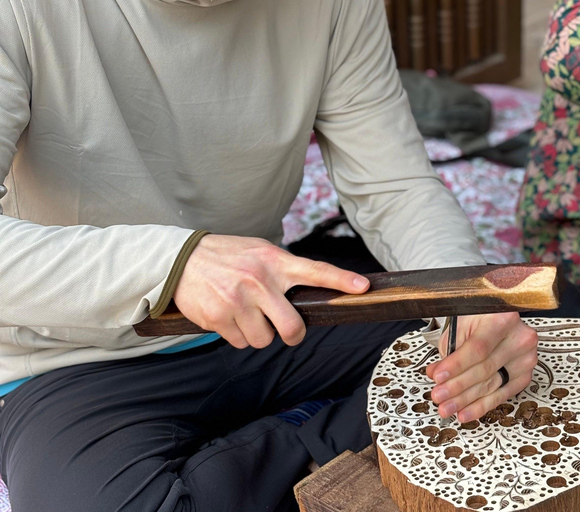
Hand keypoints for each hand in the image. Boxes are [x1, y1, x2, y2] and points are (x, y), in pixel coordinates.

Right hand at [173, 234, 368, 348]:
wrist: (179, 260)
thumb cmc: (227, 257)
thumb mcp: (258, 252)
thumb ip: (283, 269)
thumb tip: (310, 292)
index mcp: (274, 261)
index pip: (315, 270)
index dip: (341, 280)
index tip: (362, 287)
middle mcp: (258, 281)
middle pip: (291, 327)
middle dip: (291, 335)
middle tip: (286, 332)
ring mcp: (238, 301)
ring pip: (263, 340)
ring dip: (258, 335)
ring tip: (245, 314)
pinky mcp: (219, 317)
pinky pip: (239, 342)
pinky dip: (236, 335)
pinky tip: (227, 317)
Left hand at [426, 313, 537, 422]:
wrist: (497, 319)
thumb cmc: (479, 319)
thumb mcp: (461, 327)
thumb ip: (450, 351)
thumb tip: (437, 375)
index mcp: (503, 319)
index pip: (478, 349)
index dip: (457, 365)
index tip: (439, 377)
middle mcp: (519, 338)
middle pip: (485, 369)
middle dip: (457, 386)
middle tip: (439, 396)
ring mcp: (525, 358)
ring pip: (491, 385)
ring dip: (466, 400)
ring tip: (448, 407)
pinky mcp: (525, 375)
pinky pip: (501, 395)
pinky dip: (481, 406)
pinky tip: (466, 412)